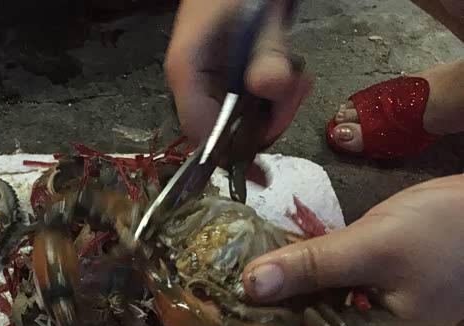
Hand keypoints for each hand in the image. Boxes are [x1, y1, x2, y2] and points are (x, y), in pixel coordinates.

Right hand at [165, 0, 311, 145]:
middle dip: (265, 121)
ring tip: (298, 81)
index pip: (201, 132)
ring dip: (274, 109)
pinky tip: (289, 78)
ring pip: (238, 121)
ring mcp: (205, 84)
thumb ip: (267, 52)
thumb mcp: (259, 15)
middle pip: (223, 131)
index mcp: (186, 71)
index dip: (232, 149)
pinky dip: (271, 99)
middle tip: (297, 93)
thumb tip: (270, 87)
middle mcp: (190, 84)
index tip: (266, 153)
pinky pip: (244, 106)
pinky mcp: (222, 81)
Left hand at [241, 174, 463, 325]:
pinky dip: (292, 273)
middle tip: (213, 297)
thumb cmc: (445, 234)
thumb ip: (311, 266)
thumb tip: (248, 284)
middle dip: (258, 320)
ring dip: (270, 295)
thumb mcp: (373, 248)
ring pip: (304, 311)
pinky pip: (317, 285)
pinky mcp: (359, 281)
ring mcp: (360, 307)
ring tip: (226, 276)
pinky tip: (262, 255)